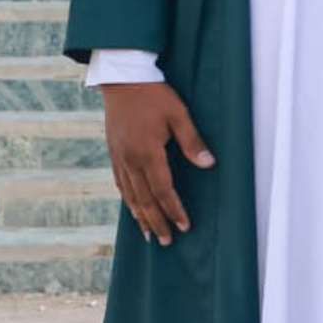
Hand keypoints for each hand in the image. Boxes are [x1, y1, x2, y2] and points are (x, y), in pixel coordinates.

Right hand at [100, 81, 213, 246]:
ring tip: (149, 235)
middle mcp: (130, 160)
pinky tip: (133, 209)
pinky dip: (128, 200)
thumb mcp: (179, 114)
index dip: (174, 209)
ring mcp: (119, 158)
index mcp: (148, 152)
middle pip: (144, 199)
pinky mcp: (114, 153)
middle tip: (167, 241)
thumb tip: (208, 164)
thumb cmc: (154, 95)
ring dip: (141, 217)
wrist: (122, 80)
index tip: (184, 226)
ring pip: (130, 195)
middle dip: (157, 221)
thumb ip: (192, 140)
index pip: (163, 190)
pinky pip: (121, 184)